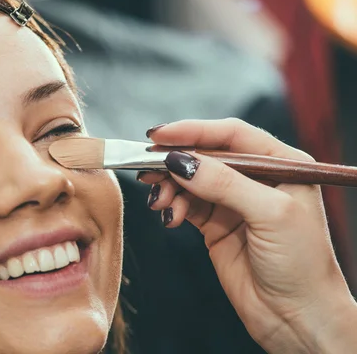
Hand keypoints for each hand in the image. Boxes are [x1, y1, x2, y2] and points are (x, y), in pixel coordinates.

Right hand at [140, 118, 356, 352]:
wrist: (297, 318)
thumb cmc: (302, 265)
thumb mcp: (270, 214)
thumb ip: (225, 183)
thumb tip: (181, 161)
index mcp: (282, 164)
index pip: (232, 135)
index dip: (194, 131)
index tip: (160, 136)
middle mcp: (256, 178)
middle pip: (206, 155)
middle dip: (175, 161)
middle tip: (148, 168)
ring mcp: (233, 202)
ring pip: (191, 179)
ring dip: (170, 187)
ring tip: (160, 202)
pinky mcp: (215, 224)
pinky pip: (186, 204)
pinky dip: (173, 206)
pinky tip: (170, 216)